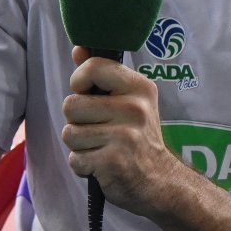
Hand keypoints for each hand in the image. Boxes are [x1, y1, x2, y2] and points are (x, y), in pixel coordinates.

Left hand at [61, 46, 179, 214]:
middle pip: (71, 104)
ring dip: (79, 146)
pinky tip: (103, 166)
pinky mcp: (114, 162)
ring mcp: (125, 136)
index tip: (87, 94)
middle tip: (99, 130)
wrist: (160, 182)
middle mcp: (135, 108)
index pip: (93, 67)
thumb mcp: (128, 100)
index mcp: (139, 87)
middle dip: (77, 121)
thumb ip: (102, 74)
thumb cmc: (137, 138)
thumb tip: (78, 49)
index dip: (79, 81)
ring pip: (69, 133)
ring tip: (102, 148)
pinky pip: (75, 159)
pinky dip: (83, 166)